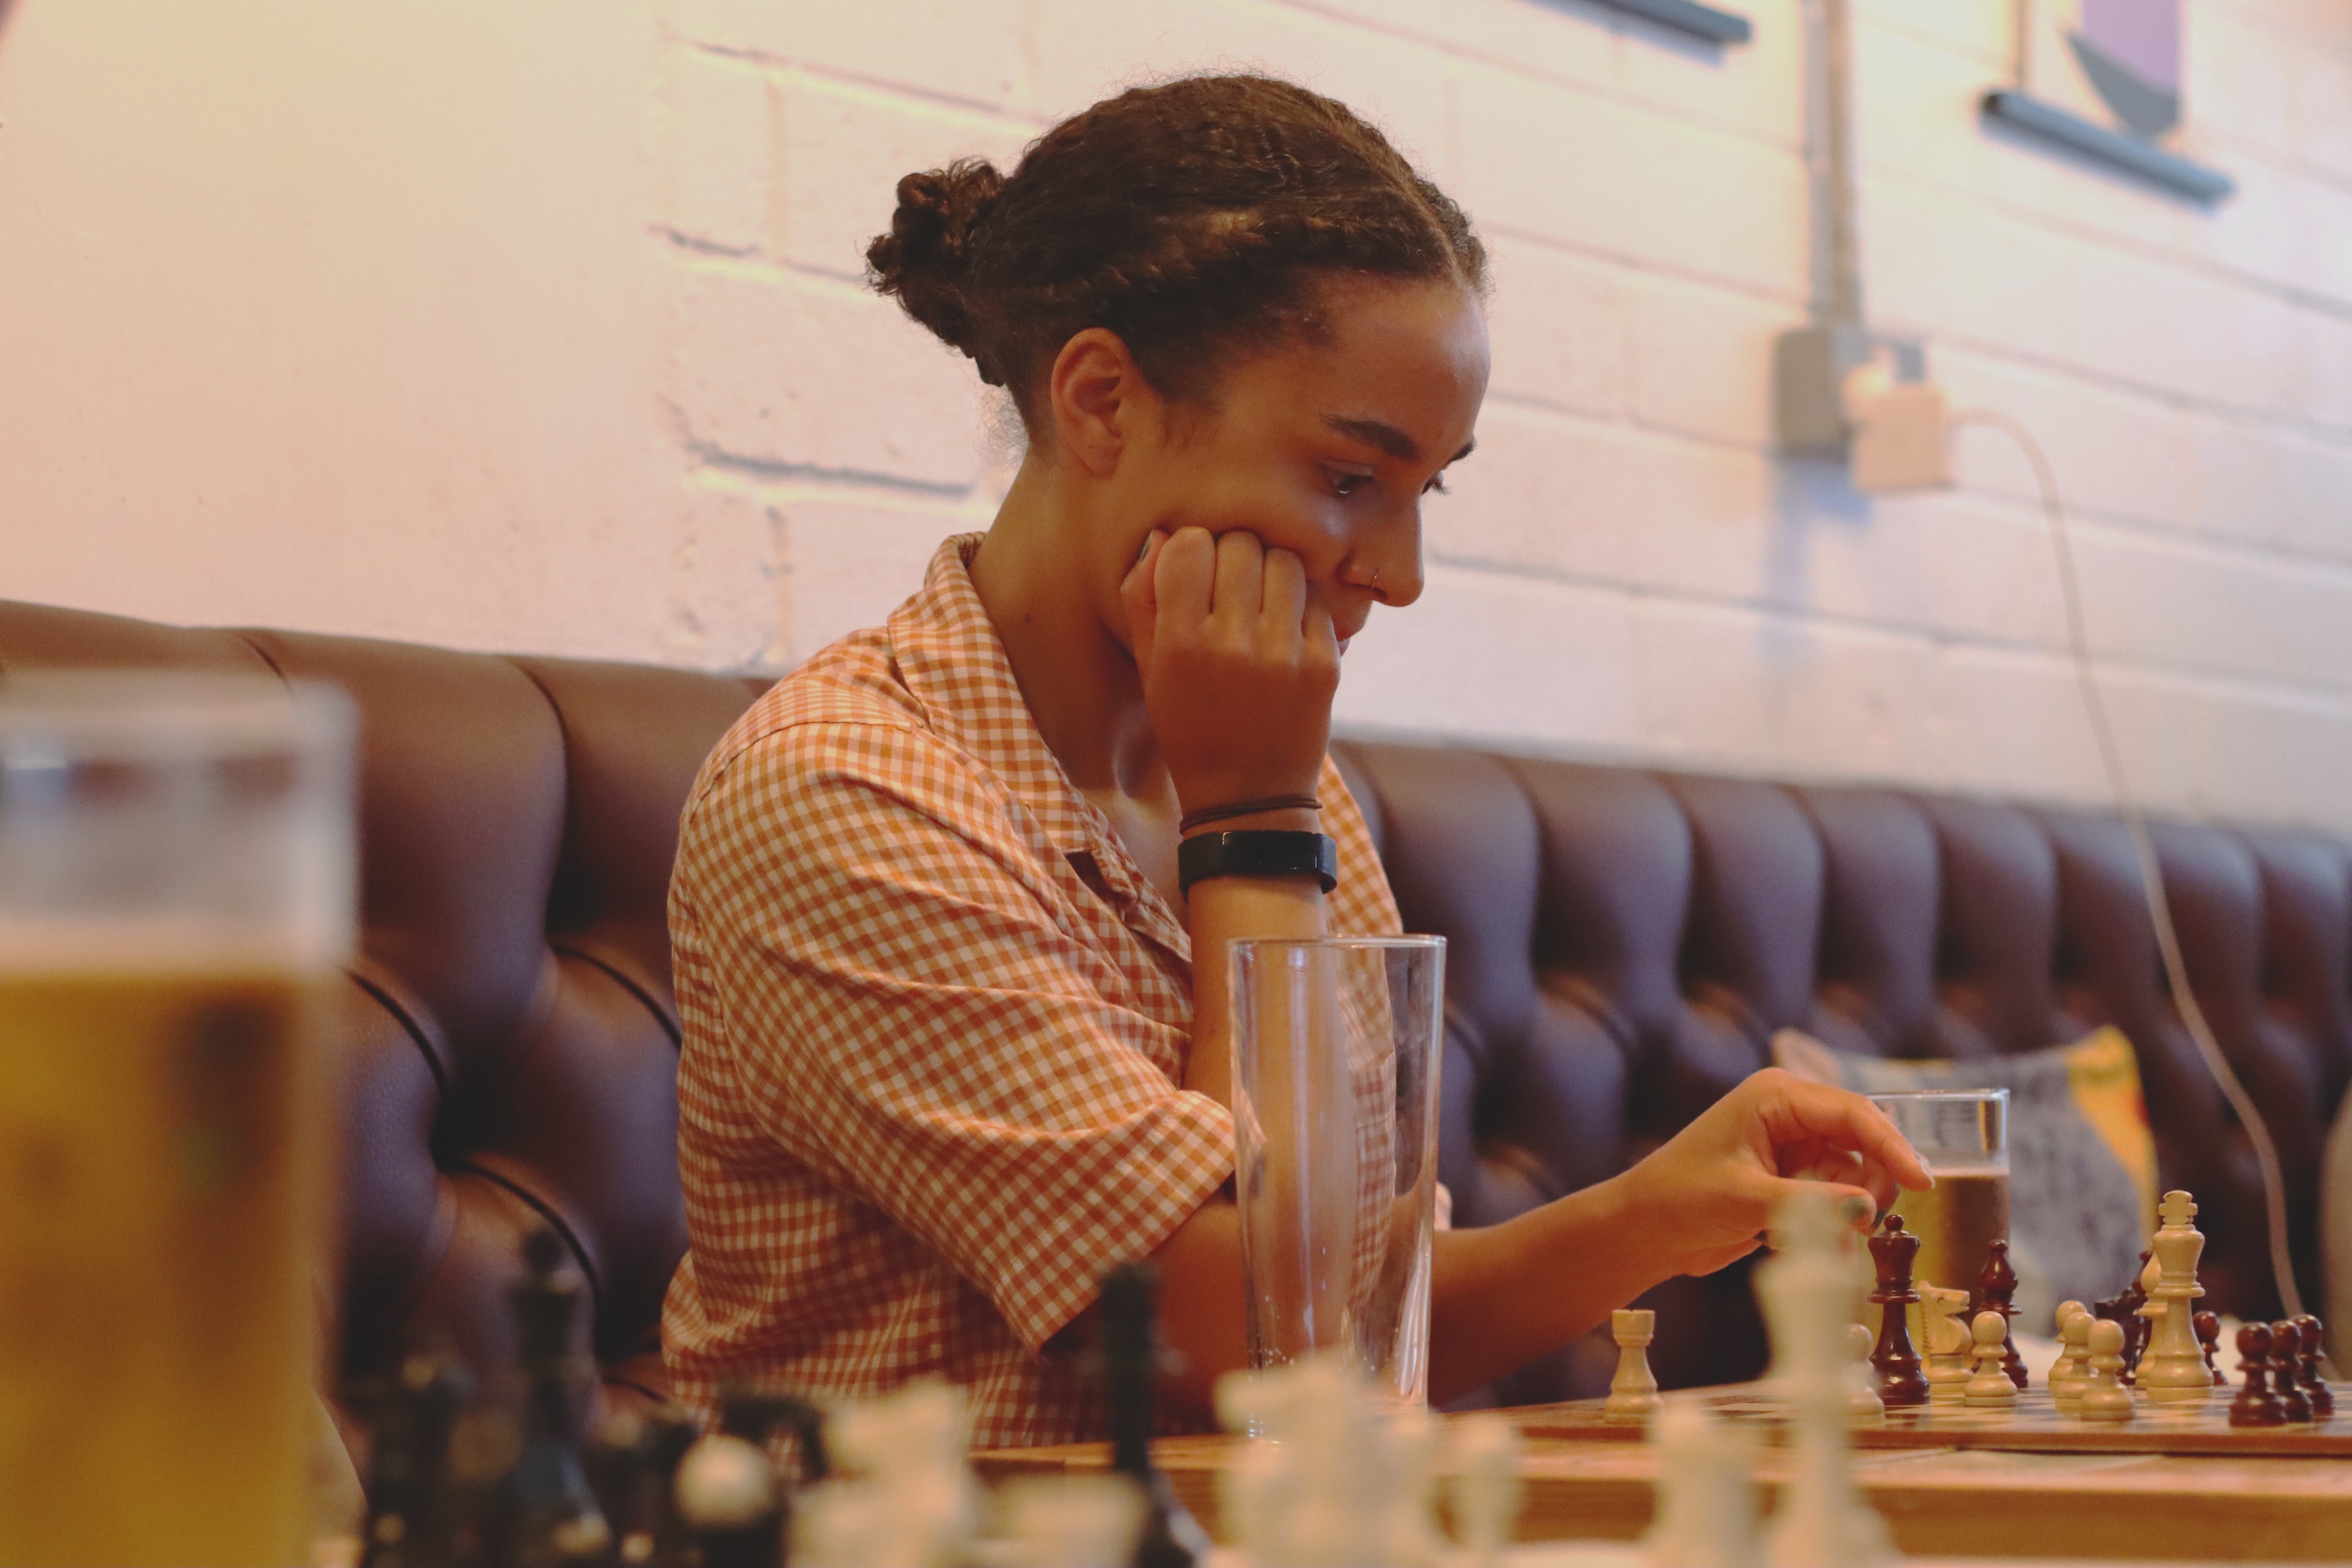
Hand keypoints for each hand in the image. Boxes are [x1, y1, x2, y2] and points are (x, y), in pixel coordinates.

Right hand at [1120, 526, 1338, 813]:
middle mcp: (1233, 644)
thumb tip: (1165, 534)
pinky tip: (1284, 633)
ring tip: (1260, 603)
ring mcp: (1284, 653)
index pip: (1190, 544)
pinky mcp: (1326, 663)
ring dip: (1270, 572)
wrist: (1248, 795)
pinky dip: (1299, 606)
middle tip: (1230, 588)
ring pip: (1284, 560)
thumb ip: (1142, 597)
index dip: (1191, 551)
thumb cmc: (1189, 725)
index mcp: (1180, 644)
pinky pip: (1315, 598)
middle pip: (1240, 544)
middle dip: (1232, 557)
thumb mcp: (1149, 668)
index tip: (1194, 573)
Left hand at [1612, 1068, 1932, 1278]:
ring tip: (1816, 1240)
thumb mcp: (1746, 1200)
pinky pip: (1837, 1199)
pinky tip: (1791, 1242)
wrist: (1644, 1230)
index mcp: (1777, 1097)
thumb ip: (1811, 1204)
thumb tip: (1868, 1209)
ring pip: (1855, 1176)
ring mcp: (1793, 1148)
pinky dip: (1831, 1225)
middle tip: (1856, 1225)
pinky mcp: (1793, 1180)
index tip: (1922, 1182)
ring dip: (1848, 1212)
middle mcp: (1790, 1114)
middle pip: (1865, 1143)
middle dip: (1869, 1185)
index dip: (1893, 1146)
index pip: (1854, 1113)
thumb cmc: (1680, 1199)